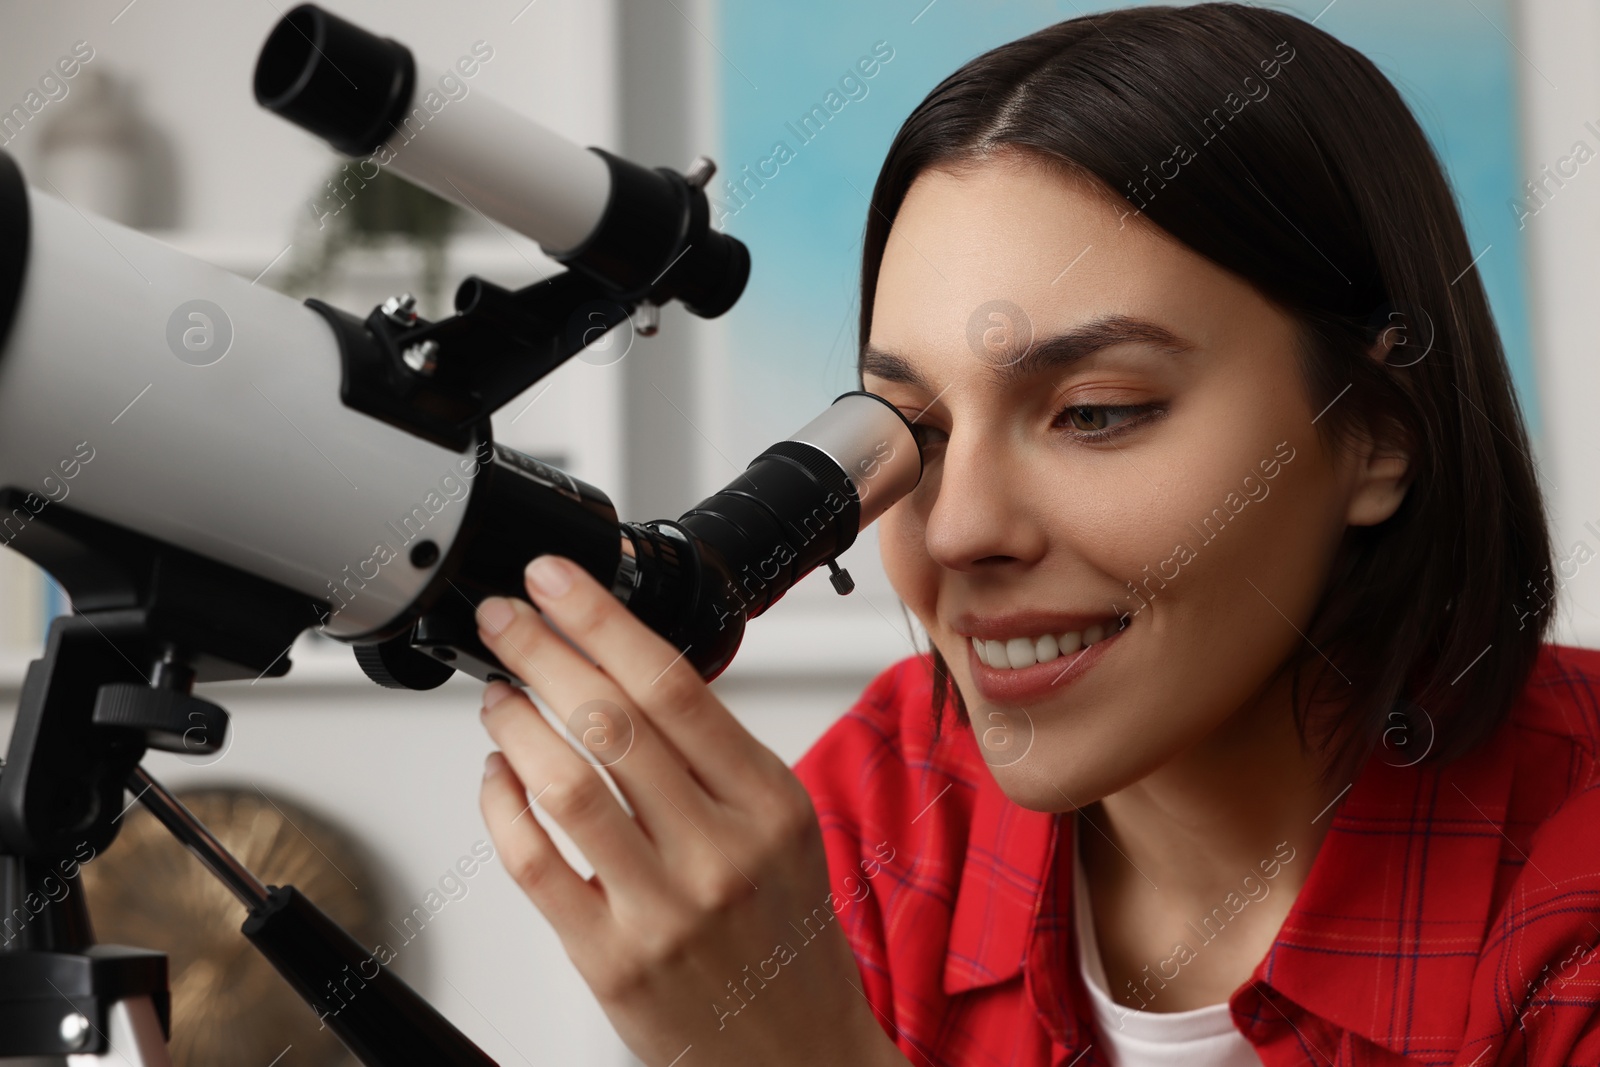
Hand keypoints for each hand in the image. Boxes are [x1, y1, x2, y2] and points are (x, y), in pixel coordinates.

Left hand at [474, 555, 906, 1066]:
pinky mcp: (611, 961)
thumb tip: (625, 674)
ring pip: (564, 783)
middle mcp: (721, 848)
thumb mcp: (786, 829)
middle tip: (505, 618)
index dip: (601, 619)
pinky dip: (501, 807)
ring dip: (514, 723)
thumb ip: (716, 758)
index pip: (672, 682)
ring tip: (498, 697)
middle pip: (610, 718)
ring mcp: (664, 907)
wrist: (799, 1054)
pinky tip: (498, 778)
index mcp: (770, 800)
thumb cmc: (787, 941)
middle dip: (541, 650)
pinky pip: (535, 865)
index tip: (556, 580)